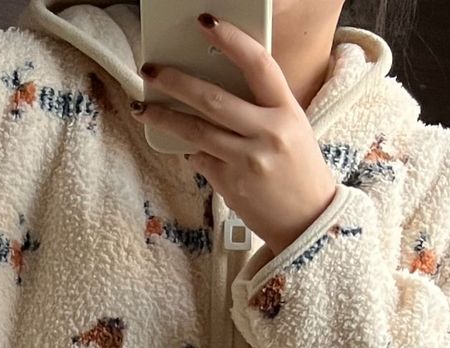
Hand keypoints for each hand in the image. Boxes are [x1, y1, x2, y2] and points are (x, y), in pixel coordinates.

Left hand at [132, 12, 340, 257]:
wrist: (307, 221)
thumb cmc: (299, 170)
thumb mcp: (292, 128)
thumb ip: (262, 108)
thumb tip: (216, 89)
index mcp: (286, 111)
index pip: (258, 64)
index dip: (231, 40)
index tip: (206, 23)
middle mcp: (267, 133)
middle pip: (213, 99)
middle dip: (176, 82)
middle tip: (151, 70)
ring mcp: (247, 161)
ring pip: (196, 132)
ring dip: (165, 118)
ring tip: (142, 108)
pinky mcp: (230, 185)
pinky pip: (200, 160)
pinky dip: (192, 152)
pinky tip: (189, 149)